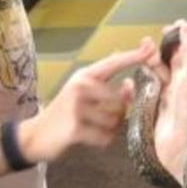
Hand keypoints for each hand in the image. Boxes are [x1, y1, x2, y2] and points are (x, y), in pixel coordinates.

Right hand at [19, 42, 148, 162]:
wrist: (35, 135)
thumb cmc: (65, 114)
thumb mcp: (82, 94)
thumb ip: (106, 88)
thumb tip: (130, 84)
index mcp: (84, 76)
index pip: (114, 63)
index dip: (134, 56)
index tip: (150, 46)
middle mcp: (80, 87)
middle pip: (120, 102)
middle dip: (118, 115)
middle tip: (101, 119)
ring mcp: (77, 108)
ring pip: (115, 121)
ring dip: (110, 130)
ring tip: (93, 128)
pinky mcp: (76, 128)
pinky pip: (105, 137)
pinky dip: (102, 141)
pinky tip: (89, 138)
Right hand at [150, 21, 186, 182]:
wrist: (186, 150)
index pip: (186, 49)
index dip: (177, 37)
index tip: (166, 27)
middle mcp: (182, 85)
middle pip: (168, 60)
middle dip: (158, 50)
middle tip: (145, 44)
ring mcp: (167, 98)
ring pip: (155, 74)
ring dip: (148, 65)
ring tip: (138, 58)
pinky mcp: (153, 111)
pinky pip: (144, 91)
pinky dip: (138, 84)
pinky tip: (131, 80)